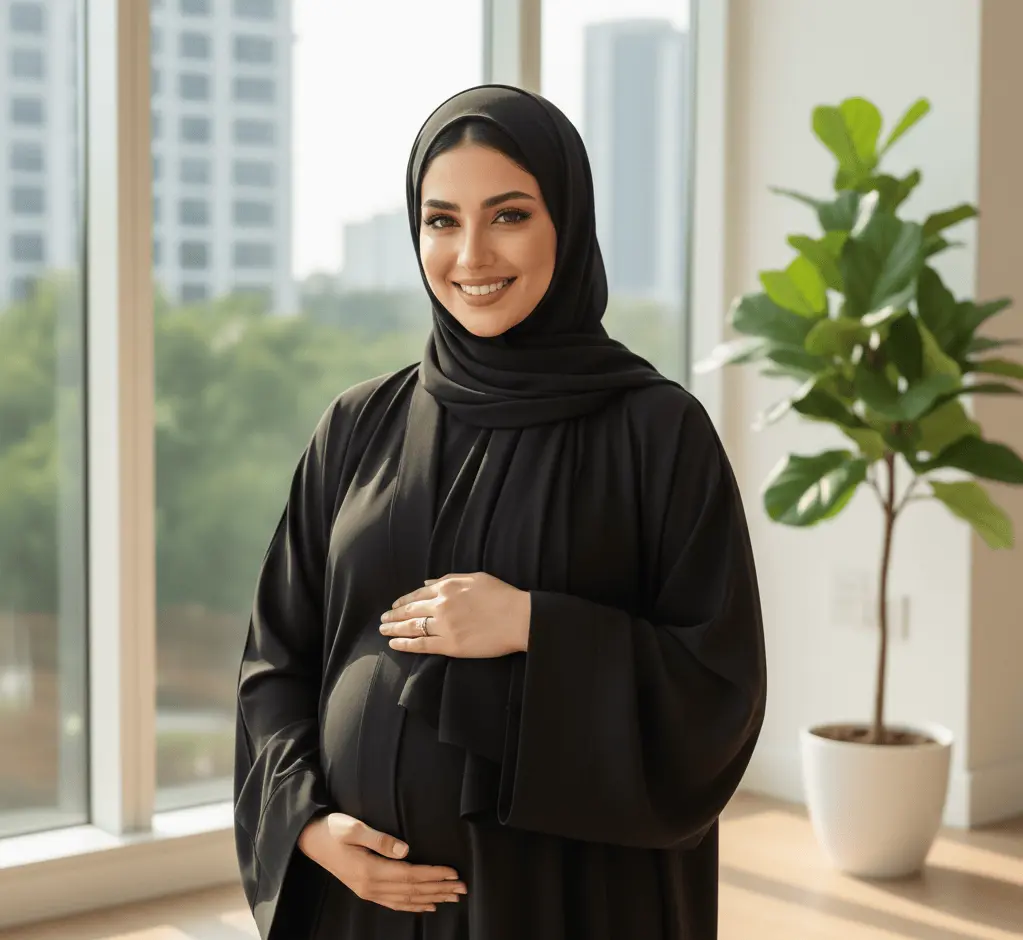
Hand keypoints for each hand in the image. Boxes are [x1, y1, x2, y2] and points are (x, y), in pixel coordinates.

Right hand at [297, 812, 466, 912]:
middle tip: (463, 889)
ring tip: (451, 898)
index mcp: (369, 870)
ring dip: (431, 898)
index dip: (434, 875)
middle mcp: (370, 886)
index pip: (410, 875)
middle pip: (412, 891)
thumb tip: (405, 850)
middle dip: (439, 889)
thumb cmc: (332, 829)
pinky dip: (413, 906)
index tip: (454, 874)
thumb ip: (379, 839)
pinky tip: (425, 906)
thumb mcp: (352, 827)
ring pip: (406, 899)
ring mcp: (367, 891)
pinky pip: (394, 903)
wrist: (310, 840)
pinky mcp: (365, 890)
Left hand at [379, 572, 530, 657]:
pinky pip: (421, 645)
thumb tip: (427, 584)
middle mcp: (441, 606)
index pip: (417, 595)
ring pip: (411, 628)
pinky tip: (394, 645)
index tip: (394, 606)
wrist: (519, 618)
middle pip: (410, 611)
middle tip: (382, 621)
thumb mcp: (475, 578)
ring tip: (383, 632)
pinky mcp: (451, 646)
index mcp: (447, 588)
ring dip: (394, 629)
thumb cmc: (501, 595)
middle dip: (393, 616)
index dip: (403, 601)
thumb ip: (448, 579)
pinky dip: (405, 645)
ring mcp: (444, 627)